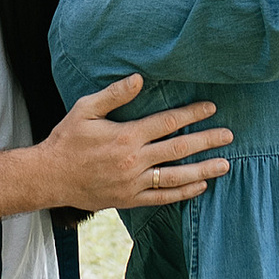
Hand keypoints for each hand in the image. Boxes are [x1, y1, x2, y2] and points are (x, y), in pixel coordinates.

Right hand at [40, 73, 233, 210]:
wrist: (50, 177)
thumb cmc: (67, 140)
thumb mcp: (85, 109)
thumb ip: (114, 94)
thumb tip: (139, 78)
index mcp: (126, 136)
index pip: (167, 122)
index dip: (191, 114)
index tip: (210, 108)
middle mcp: (134, 161)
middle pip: (178, 149)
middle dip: (206, 141)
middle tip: (228, 135)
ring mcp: (133, 183)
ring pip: (176, 177)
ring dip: (203, 170)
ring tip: (224, 164)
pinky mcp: (129, 199)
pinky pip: (162, 198)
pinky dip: (183, 193)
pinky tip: (200, 186)